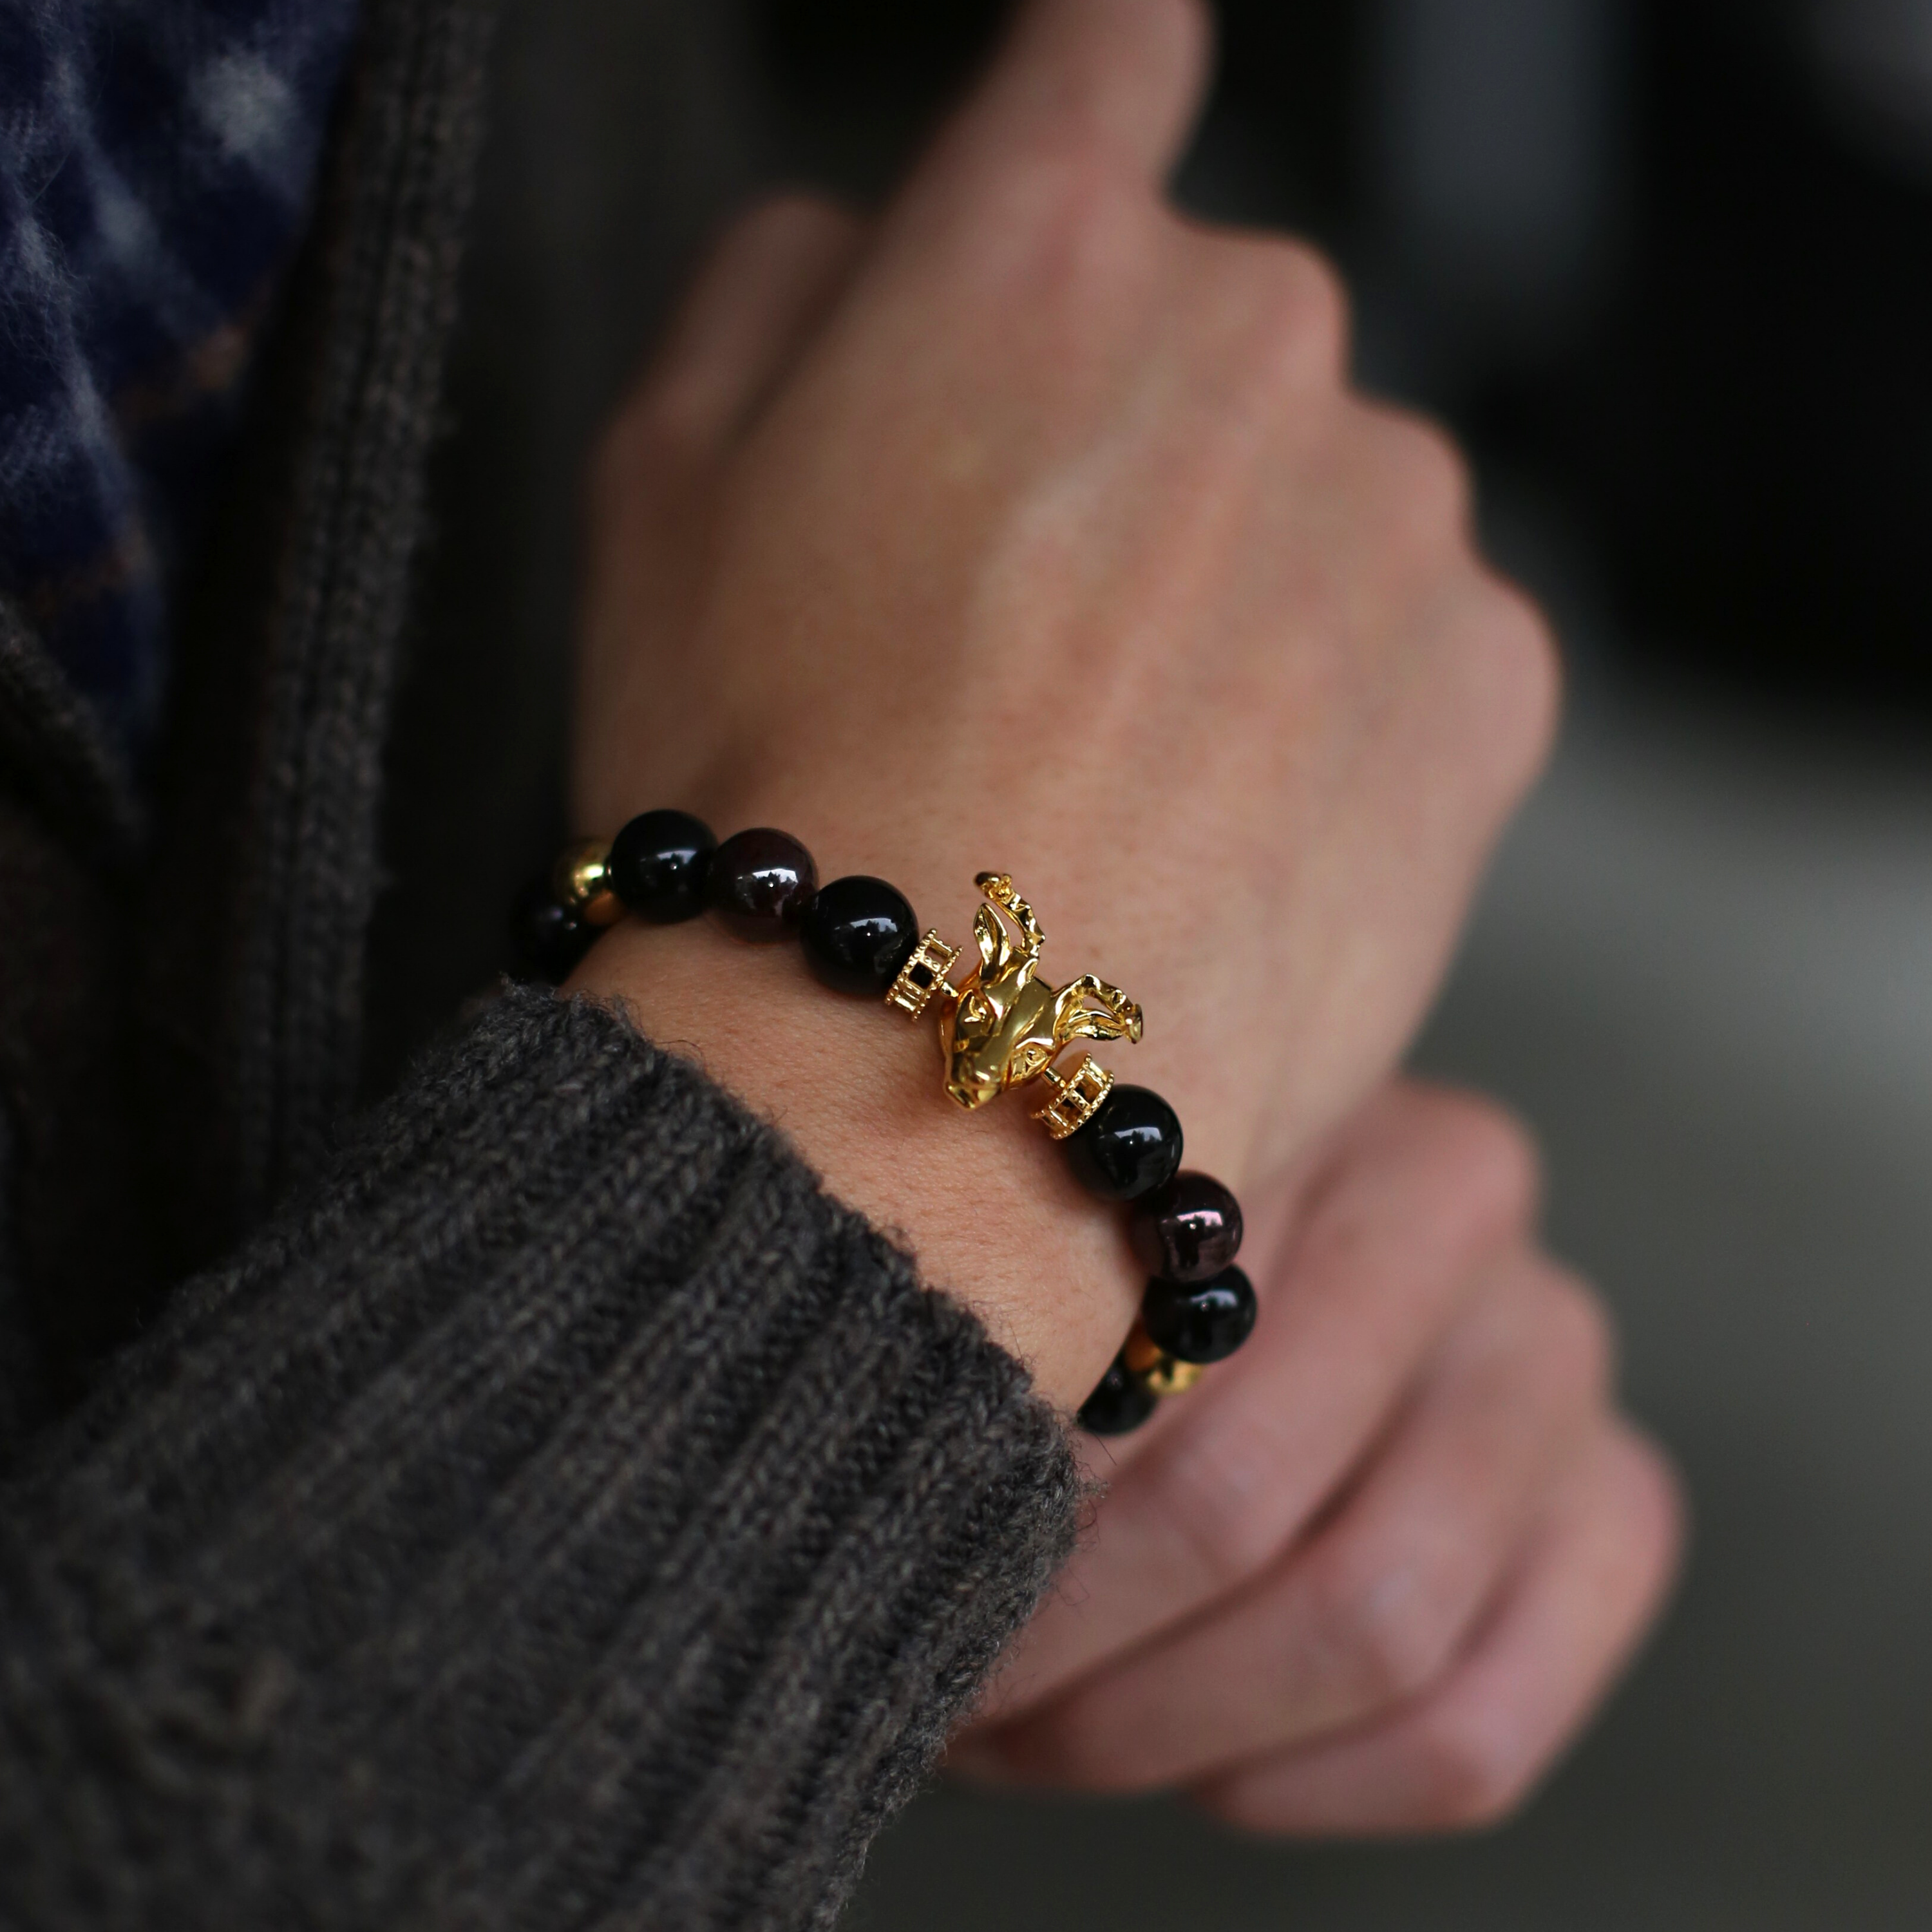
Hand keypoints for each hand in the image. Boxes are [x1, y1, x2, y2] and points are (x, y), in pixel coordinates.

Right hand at [569, 0, 1557, 1410]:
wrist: (920, 1085)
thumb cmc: (763, 789)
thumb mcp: (658, 485)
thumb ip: (786, 283)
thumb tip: (884, 230)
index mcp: (1037, 249)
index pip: (1109, 45)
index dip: (1095, 76)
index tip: (1101, 105)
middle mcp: (1254, 331)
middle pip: (1211, 335)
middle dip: (1134, 446)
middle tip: (1026, 640)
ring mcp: (1394, 512)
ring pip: (1318, 505)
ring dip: (1242, 594)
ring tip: (1121, 775)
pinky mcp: (1489, 682)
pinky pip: (1410, 645)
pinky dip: (1335, 711)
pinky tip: (1226, 828)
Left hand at [953, 1081, 1683, 1831]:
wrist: (1282, 1239)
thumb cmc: (1131, 1243)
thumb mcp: (1077, 1237)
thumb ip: (1038, 1336)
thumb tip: (932, 1517)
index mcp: (1270, 1101)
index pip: (1142, 1355)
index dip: (1016, 1511)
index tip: (911, 1578)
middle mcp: (1471, 1213)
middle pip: (1247, 1509)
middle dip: (1072, 1642)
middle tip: (955, 1688)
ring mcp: (1560, 1364)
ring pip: (1373, 1634)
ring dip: (1167, 1726)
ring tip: (1035, 1738)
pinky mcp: (1620, 1510)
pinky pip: (1476, 1734)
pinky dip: (1311, 1784)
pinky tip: (1209, 1769)